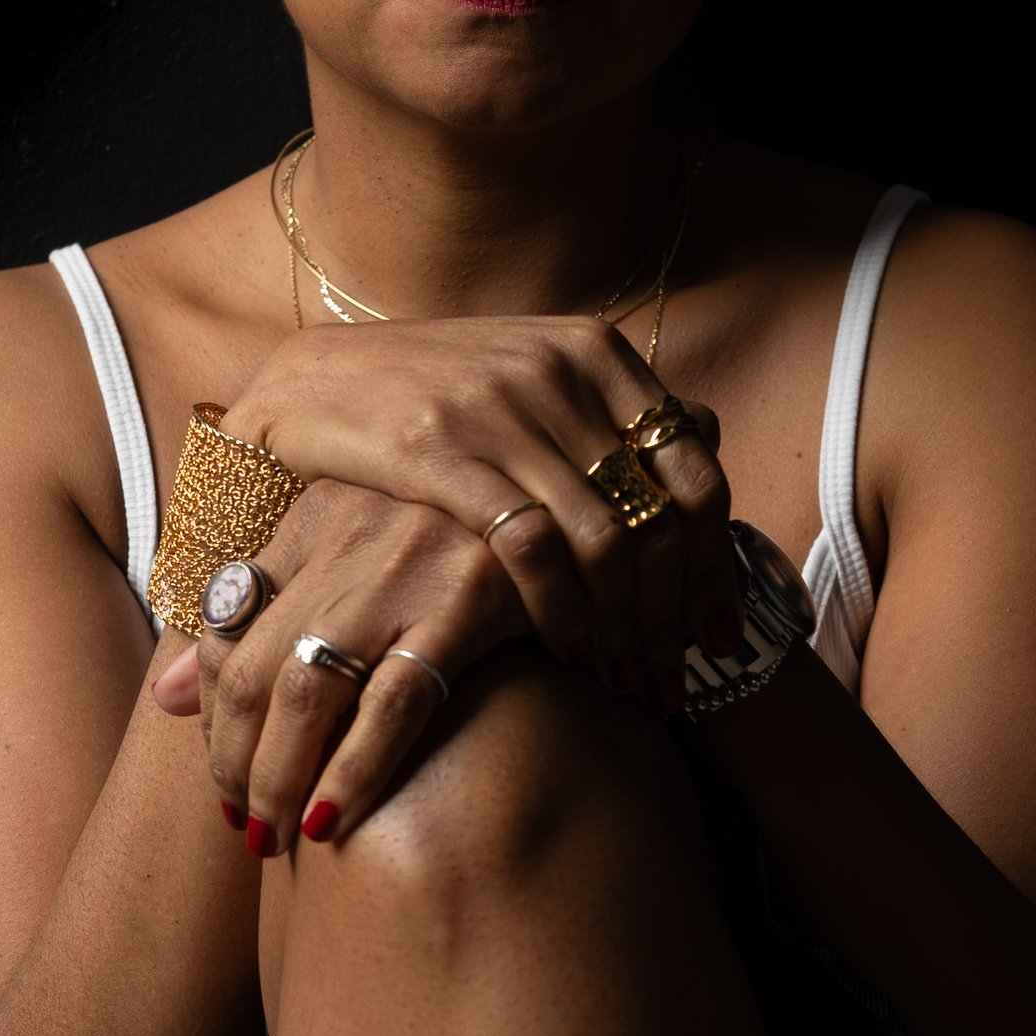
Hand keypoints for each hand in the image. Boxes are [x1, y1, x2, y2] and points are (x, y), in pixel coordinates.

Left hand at [153, 477, 540, 849]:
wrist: (586, 536)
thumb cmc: (458, 567)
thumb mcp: (354, 571)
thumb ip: (260, 623)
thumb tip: (163, 700)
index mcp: (316, 511)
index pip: (224, 625)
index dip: (212, 715)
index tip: (224, 777)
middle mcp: (354, 525)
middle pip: (254, 667)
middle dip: (236, 762)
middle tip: (243, 825)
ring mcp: (411, 561)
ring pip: (307, 691)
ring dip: (278, 779)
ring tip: (274, 837)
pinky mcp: (473, 601)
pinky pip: (392, 706)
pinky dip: (352, 772)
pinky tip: (331, 821)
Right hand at [220, 317, 740, 705]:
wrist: (314, 375)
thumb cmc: (433, 391)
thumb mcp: (534, 374)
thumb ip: (611, 411)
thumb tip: (715, 435)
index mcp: (596, 353)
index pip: (695, 472)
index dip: (716, 564)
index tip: (720, 632)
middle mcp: (559, 372)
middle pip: (659, 518)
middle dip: (673, 615)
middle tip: (675, 678)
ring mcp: (499, 407)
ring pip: (605, 540)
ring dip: (624, 628)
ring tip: (627, 682)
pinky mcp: (438, 450)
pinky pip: (530, 545)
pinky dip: (561, 609)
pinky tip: (567, 654)